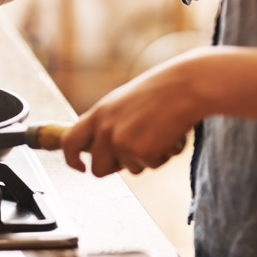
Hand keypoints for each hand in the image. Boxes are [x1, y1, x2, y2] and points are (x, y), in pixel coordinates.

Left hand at [62, 50, 204, 176]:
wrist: (187, 86)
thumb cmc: (160, 91)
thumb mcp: (122, 102)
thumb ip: (107, 123)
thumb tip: (97, 148)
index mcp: (97, 114)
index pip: (69, 142)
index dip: (71, 159)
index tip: (80, 167)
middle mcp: (104, 129)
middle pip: (97, 169)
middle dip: (115, 168)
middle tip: (136, 152)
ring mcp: (121, 142)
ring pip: (129, 170)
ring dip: (145, 159)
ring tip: (158, 133)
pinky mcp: (141, 152)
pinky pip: (150, 167)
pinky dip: (162, 157)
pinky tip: (169, 136)